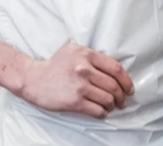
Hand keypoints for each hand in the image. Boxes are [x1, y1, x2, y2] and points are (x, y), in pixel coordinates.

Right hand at [17, 40, 133, 119]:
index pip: (116, 68)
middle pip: (113, 85)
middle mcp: (85, 69)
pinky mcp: (74, 101)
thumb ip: (91, 54)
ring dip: (113, 105)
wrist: (33, 78)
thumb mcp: (73, 50)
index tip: (129, 88)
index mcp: (87, 55)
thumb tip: (110, 65)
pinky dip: (103, 113)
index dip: (126, 80)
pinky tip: (102, 112)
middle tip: (123, 100)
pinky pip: (96, 109)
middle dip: (122, 96)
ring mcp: (80, 86)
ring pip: (107, 98)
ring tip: (113, 106)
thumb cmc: (54, 65)